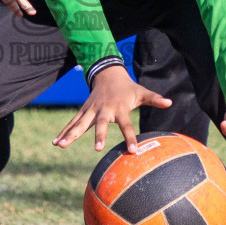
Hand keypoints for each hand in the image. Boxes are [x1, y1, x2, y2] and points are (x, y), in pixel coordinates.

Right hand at [54, 65, 172, 152]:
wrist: (107, 74)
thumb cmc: (127, 88)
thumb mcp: (141, 92)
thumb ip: (154, 98)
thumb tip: (170, 102)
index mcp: (119, 108)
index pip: (126, 124)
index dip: (130, 136)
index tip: (132, 150)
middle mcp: (103, 110)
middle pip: (100, 124)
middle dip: (99, 135)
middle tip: (97, 148)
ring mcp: (90, 110)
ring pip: (80, 124)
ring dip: (70, 134)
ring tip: (60, 145)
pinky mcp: (83, 112)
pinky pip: (72, 123)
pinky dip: (64, 132)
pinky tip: (55, 143)